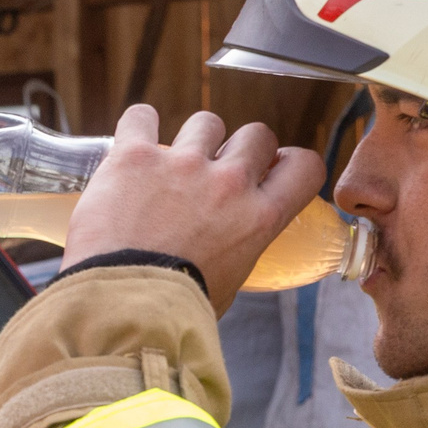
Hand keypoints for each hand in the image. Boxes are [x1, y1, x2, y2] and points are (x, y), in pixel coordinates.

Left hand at [63, 106, 324, 310]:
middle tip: (216, 170)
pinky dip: (139, 125)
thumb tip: (224, 247)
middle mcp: (229, 182)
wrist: (124, 309)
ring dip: (193, 138)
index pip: (304, 167)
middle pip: (256, 134)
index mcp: (259, 217)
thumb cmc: (174, 309)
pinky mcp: (135, 157)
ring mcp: (182, 164)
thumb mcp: (229, 283)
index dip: (288, 162)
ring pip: (206, 122)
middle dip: (239, 148)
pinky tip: (134, 140)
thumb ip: (236, 250)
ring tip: (169, 163)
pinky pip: (142, 117)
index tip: (272, 167)